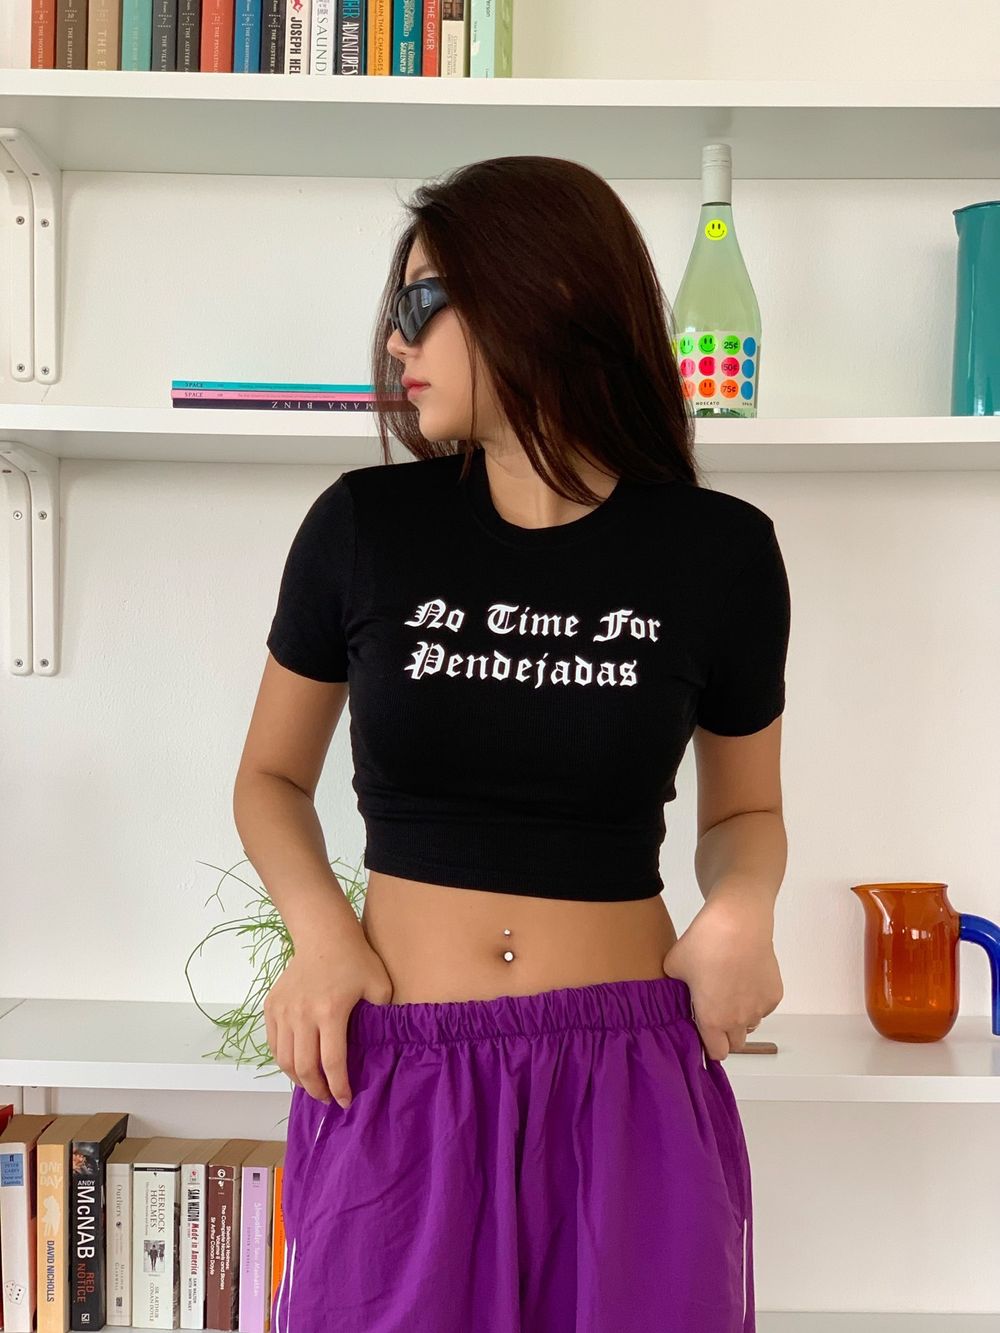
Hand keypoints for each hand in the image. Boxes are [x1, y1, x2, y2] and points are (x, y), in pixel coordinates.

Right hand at [264, 930, 393, 1105]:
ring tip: (312, 1085)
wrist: (323, 935)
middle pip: (304, 1067)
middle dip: (317, 1090)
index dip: (339, 1087)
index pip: (332, 1063)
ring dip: (298, 1079)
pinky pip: (274, 1044)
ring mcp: (283, 1011)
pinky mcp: (272, 1006)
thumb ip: (383, 1017)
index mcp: (330, 1012)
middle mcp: (302, 1014)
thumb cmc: (355, 959)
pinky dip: (284, 1060)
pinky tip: (297, 1064)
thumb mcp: (380, 986)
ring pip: (284, 1059)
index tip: (345, 1101)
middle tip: (327, 1099)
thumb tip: (383, 1047)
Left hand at [662, 898, 782, 1061]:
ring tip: (729, 989)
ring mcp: (760, 1008)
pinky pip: (763, 1007)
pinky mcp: (774, 994)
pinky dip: (755, 1000)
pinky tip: (744, 977)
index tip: (701, 1030)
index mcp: (713, 1020)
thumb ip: (673, 989)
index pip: (716, 1053)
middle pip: (734, 1043)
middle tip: (714, 1010)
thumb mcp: (674, 966)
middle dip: (724, 1034)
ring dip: (740, 1017)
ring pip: (750, 1024)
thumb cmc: (703, 944)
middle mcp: (739, 1020)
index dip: (708, 1045)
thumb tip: (676, 995)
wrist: (738, 922)